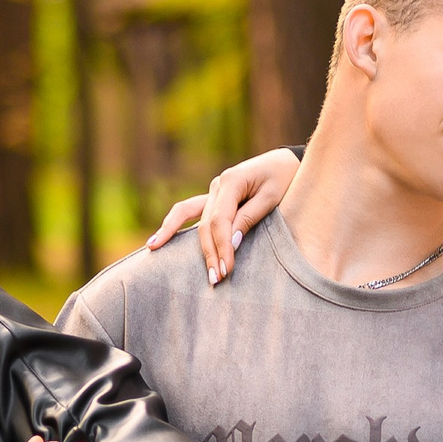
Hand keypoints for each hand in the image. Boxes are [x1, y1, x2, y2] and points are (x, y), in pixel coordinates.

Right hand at [144, 147, 302, 284]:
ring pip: (193, 219)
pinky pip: (190, 212)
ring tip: (156, 253)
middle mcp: (217, 186)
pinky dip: (175, 225)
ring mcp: (213, 192)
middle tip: (215, 280)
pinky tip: (159, 241)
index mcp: (230, 181)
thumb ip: (249, 218)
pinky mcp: (214, 199)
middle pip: (205, 225)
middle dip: (208, 253)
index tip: (226, 271)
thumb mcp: (271, 197)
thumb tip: (230, 244)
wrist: (286, 162)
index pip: (220, 221)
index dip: (221, 247)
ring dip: (181, 240)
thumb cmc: (283, 178)